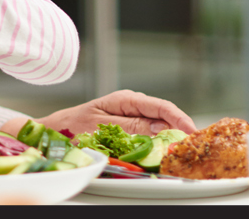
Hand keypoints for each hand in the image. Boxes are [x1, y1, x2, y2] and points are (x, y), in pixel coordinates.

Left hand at [29, 89, 197, 136]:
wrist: (56, 130)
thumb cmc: (73, 126)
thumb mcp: (102, 127)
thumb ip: (131, 127)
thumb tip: (160, 127)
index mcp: (126, 99)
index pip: (160, 106)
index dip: (179, 118)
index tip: (192, 132)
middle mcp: (132, 104)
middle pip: (164, 114)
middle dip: (179, 128)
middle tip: (192, 145)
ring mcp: (132, 114)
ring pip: (158, 123)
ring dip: (171, 135)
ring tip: (183, 148)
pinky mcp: (130, 125)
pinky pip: (149, 131)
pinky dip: (159, 139)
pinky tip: (165, 148)